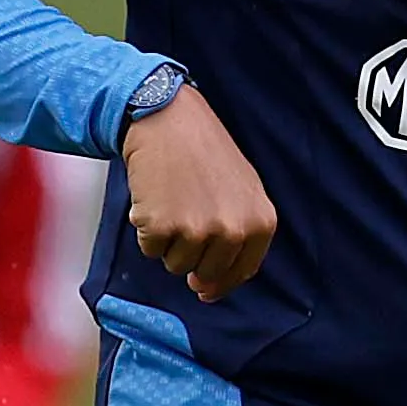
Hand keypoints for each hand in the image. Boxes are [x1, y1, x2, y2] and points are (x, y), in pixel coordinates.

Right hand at [123, 87, 277, 301]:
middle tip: (183, 218)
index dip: (220, 283)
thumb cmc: (204, 152)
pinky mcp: (162, 226)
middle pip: (205, 273)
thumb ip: (239, 234)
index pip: (241, 272)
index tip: (203, 286)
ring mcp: (197, 229)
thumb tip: (210, 286)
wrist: (168, 119)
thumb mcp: (243, 190)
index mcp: (260, 222)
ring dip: (167, 241)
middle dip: (190, 255)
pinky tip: (153, 199)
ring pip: (175, 265)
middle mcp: (233, 229)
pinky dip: (146, 230)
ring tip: (171, 202)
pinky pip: (150, 250)